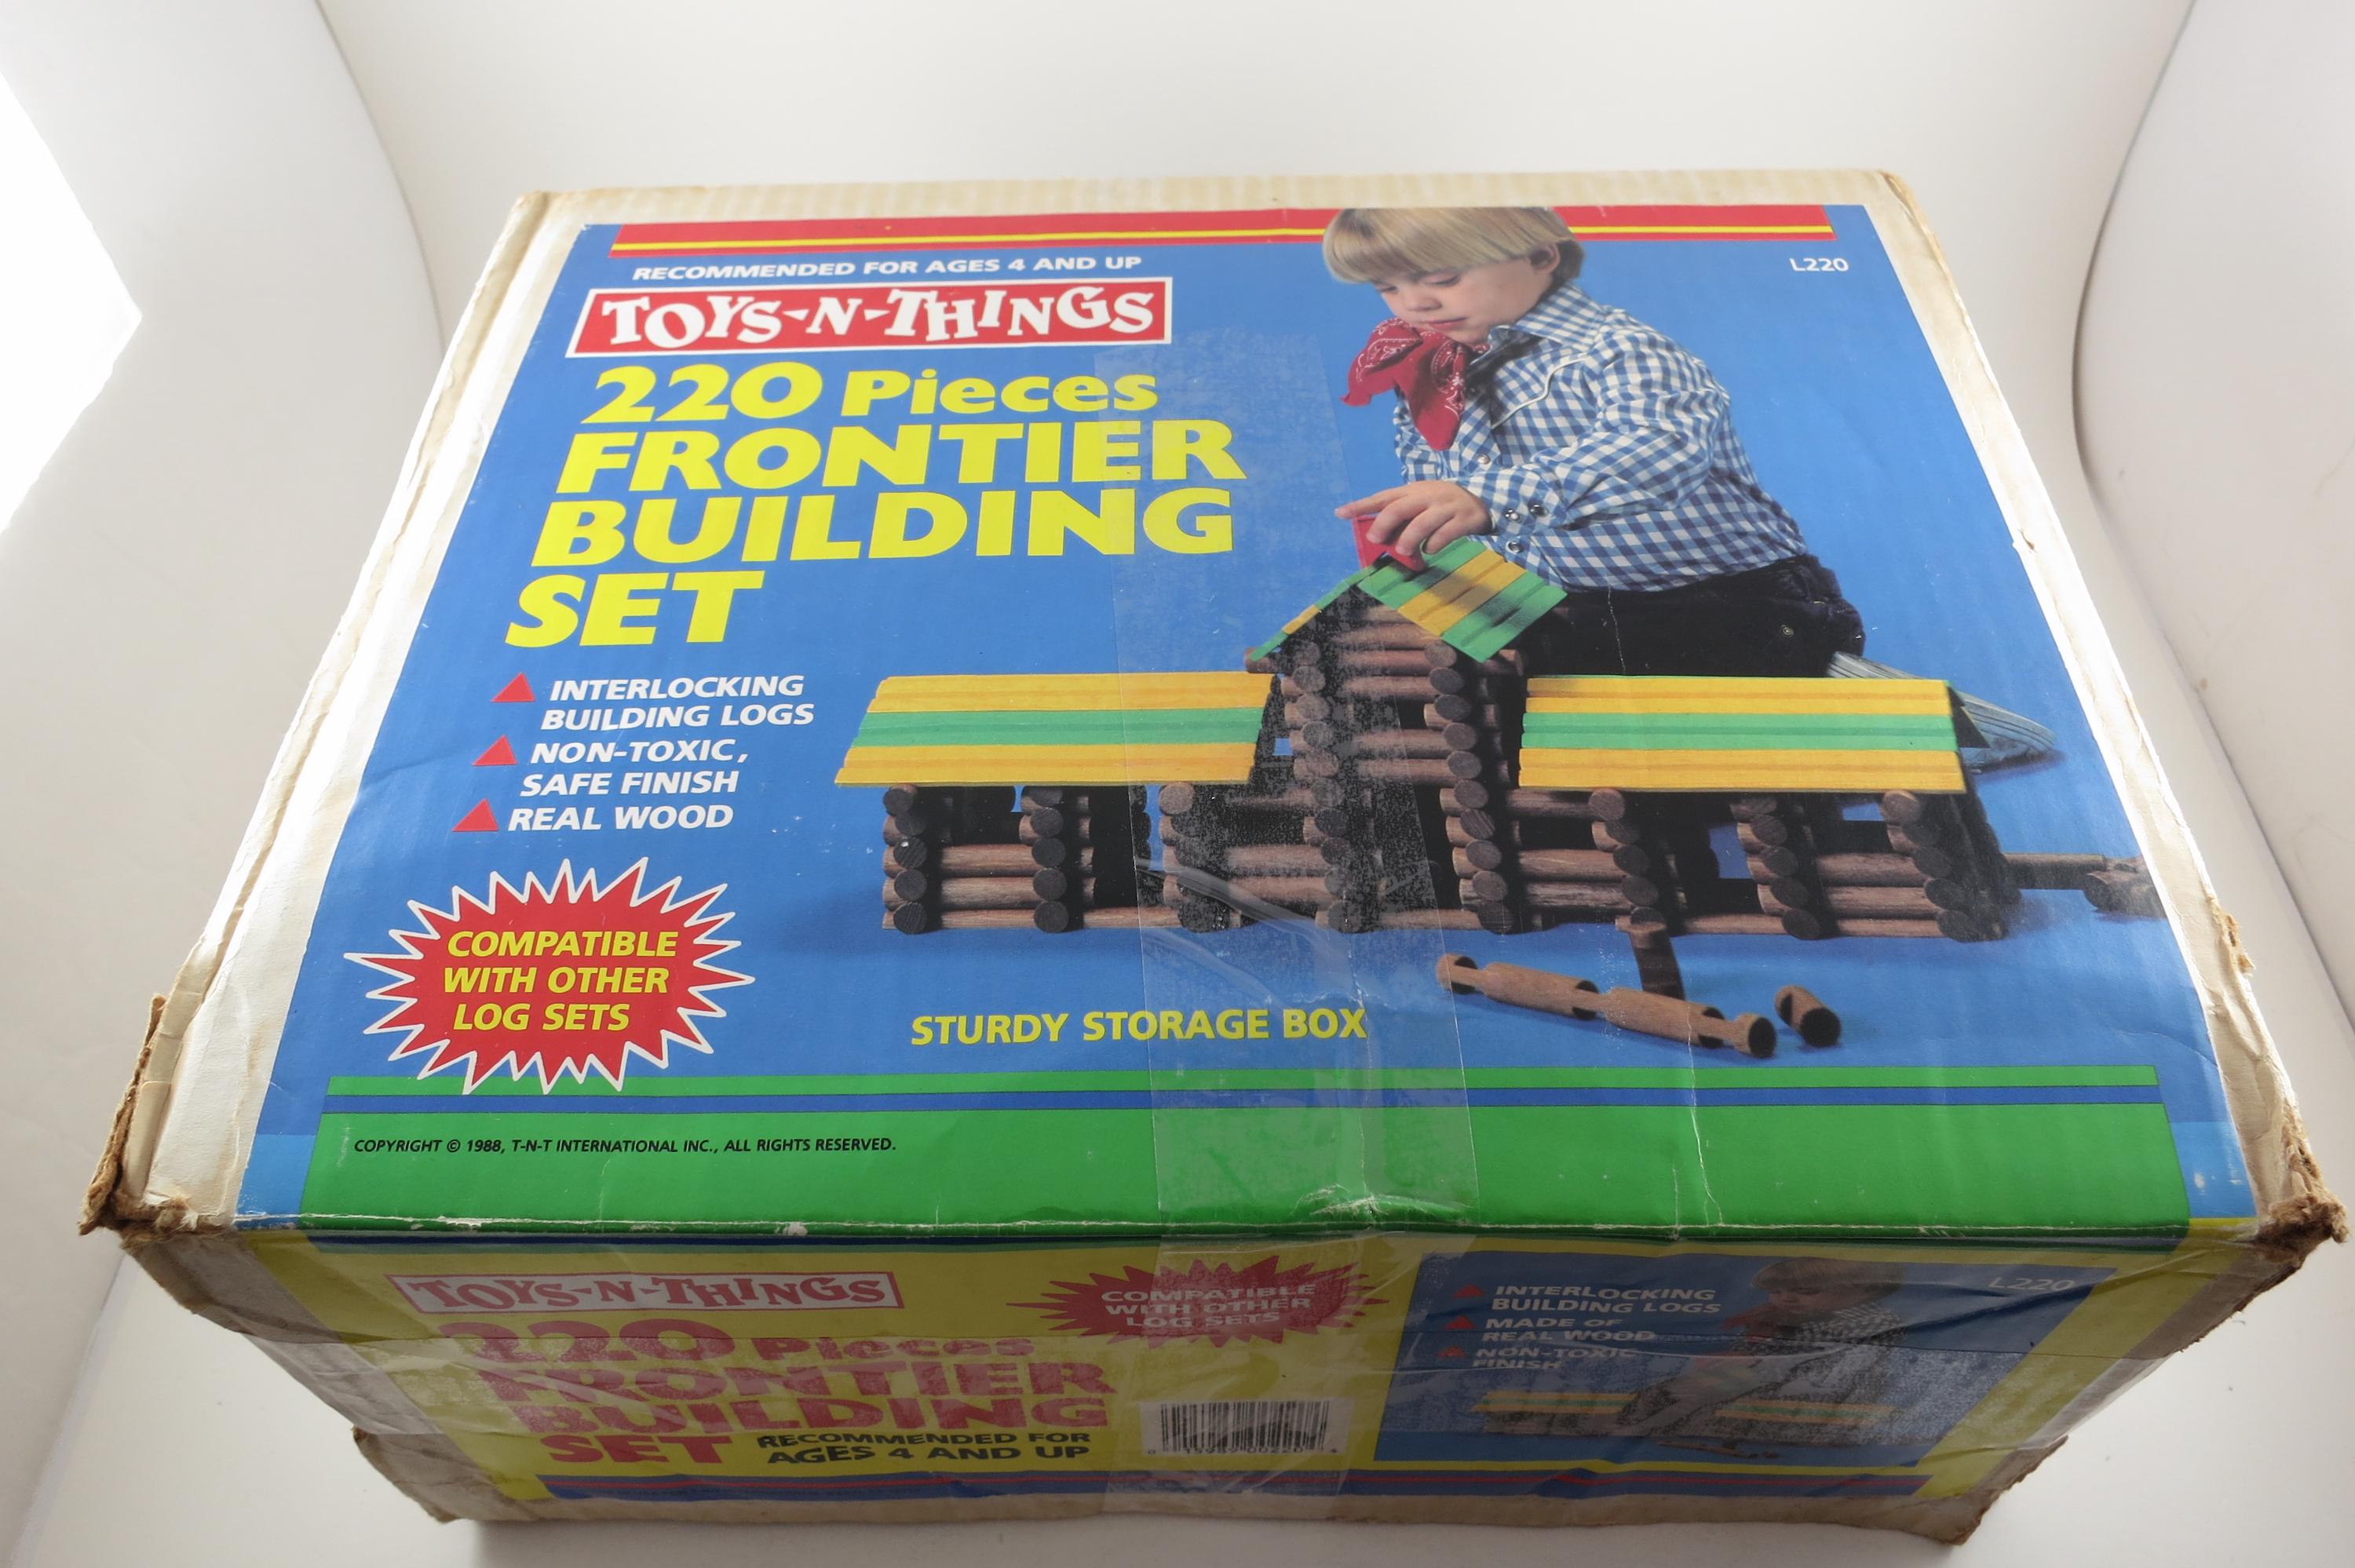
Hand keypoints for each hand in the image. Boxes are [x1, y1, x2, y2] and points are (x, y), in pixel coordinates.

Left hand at [1334, 481, 1491, 559]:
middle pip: (1400, 508)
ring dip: (1408, 540)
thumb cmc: (1442, 505)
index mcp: (1413, 491)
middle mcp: (1428, 496)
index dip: (1361, 506)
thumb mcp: (1421, 503)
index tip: (1340, 513)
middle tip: (1376, 540)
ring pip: (1422, 524)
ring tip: (1403, 551)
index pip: (1382, 498)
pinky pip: (1445, 534)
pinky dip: (1434, 546)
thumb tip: (1379, 539)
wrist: (1483, 498)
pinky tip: (1430, 550)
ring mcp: (1446, 507)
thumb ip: (1401, 517)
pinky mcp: (1464, 519)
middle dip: (1383, 525)